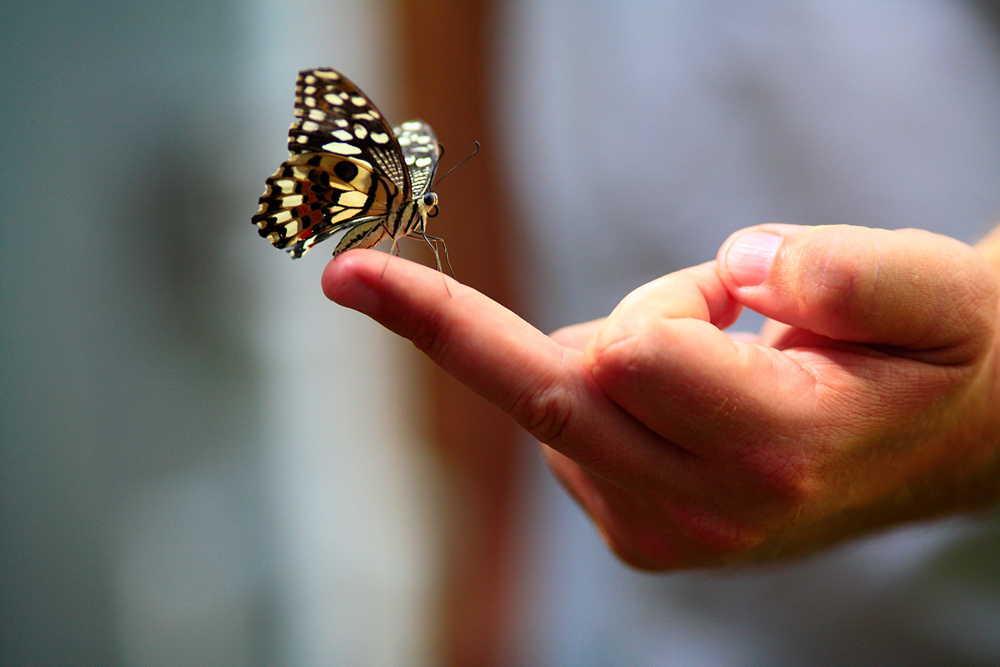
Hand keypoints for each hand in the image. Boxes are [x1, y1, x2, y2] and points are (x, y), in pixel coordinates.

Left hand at [321, 224, 999, 569]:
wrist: (937, 442)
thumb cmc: (931, 355)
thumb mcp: (936, 293)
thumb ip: (852, 273)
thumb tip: (739, 268)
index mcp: (778, 450)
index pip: (616, 361)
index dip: (589, 302)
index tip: (453, 277)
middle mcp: (708, 512)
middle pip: (545, 396)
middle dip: (459, 322)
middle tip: (351, 276)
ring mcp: (666, 537)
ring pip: (562, 401)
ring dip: (612, 344)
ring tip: (720, 348)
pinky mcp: (639, 539)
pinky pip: (571, 430)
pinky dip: (602, 385)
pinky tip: (685, 393)